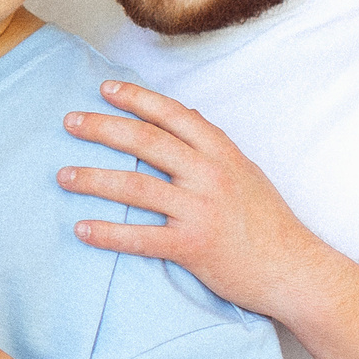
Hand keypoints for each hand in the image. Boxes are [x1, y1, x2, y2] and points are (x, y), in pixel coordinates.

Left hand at [58, 80, 332, 316]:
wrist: (295, 270)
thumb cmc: (269, 221)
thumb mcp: (246, 171)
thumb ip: (213, 143)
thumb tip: (186, 111)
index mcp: (221, 153)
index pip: (171, 115)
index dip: (136, 99)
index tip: (104, 88)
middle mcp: (209, 175)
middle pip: (146, 142)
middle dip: (102, 128)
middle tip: (69, 122)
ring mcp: (201, 211)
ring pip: (136, 188)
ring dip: (94, 180)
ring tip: (63, 176)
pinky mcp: (193, 246)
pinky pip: (142, 238)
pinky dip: (109, 234)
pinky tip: (82, 230)